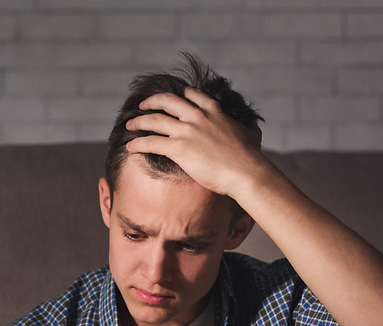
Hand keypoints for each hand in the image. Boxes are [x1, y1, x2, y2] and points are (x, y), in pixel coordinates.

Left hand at [124, 88, 266, 198]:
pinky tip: (130, 146)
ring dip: (138, 122)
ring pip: (154, 120)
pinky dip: (137, 143)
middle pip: (167, 101)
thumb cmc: (250, 157)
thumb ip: (248, 125)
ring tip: (129, 125)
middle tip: (142, 106)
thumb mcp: (251, 132)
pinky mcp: (179, 148)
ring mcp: (187, 131)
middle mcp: (198, 116)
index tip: (168, 99)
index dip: (176, 95)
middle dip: (151, 102)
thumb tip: (253, 123)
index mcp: (214, 110)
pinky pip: (151, 142)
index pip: (190, 95)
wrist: (246, 172)